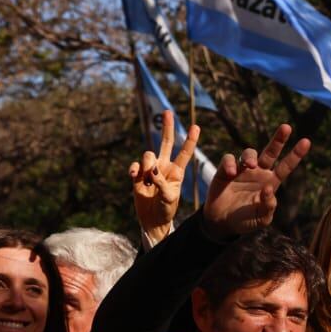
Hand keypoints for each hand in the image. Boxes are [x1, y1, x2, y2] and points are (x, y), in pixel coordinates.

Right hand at [130, 110, 199, 246]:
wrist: (153, 219)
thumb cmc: (166, 209)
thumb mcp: (169, 198)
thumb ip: (162, 182)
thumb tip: (152, 169)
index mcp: (177, 171)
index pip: (185, 152)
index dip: (190, 140)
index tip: (195, 126)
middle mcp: (165, 166)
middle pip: (166, 143)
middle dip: (167, 127)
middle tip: (168, 112)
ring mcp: (150, 170)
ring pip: (148, 154)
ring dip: (147, 164)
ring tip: (149, 180)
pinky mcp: (138, 175)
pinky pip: (135, 165)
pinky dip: (134, 168)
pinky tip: (134, 176)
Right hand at [202, 124, 309, 237]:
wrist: (222, 222)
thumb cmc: (245, 220)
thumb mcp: (261, 219)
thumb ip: (268, 207)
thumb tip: (269, 189)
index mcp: (271, 183)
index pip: (286, 167)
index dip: (296, 155)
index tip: (307, 141)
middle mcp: (259, 173)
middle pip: (270, 152)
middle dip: (279, 139)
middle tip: (287, 127)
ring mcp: (243, 170)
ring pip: (249, 153)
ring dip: (250, 156)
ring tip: (250, 165)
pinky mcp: (226, 170)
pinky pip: (229, 159)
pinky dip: (230, 163)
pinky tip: (231, 172)